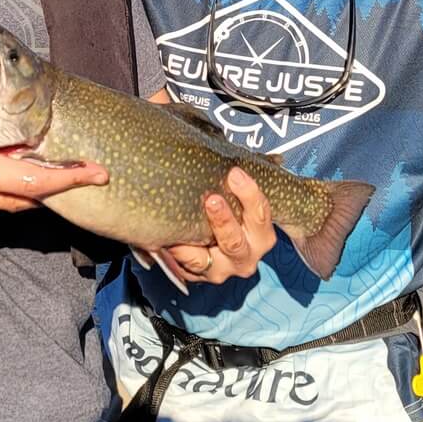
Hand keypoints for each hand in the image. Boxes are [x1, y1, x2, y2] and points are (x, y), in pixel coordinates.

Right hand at [0, 103, 108, 236]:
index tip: (94, 170)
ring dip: (42, 187)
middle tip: (94, 172)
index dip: (64, 175)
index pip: (23, 173)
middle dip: (65, 185)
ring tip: (66, 169)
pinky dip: (17, 188)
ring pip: (16, 200)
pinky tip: (23, 170)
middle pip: (29, 194)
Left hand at [161, 167, 275, 283]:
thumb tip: (222, 144)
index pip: (260, 214)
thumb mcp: (241, 202)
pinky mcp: (198, 277)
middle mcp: (245, 258)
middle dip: (223, 221)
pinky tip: (161, 241)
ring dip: (189, 245)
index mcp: (261, 236)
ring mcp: (220, 270)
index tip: (234, 173)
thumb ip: (236, 182)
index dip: (249, 193)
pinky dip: (171, 253)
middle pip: (234, 242)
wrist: (220, 249)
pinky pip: (181, 267)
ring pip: (203, 260)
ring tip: (176, 230)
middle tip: (212, 200)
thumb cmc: (233, 213)